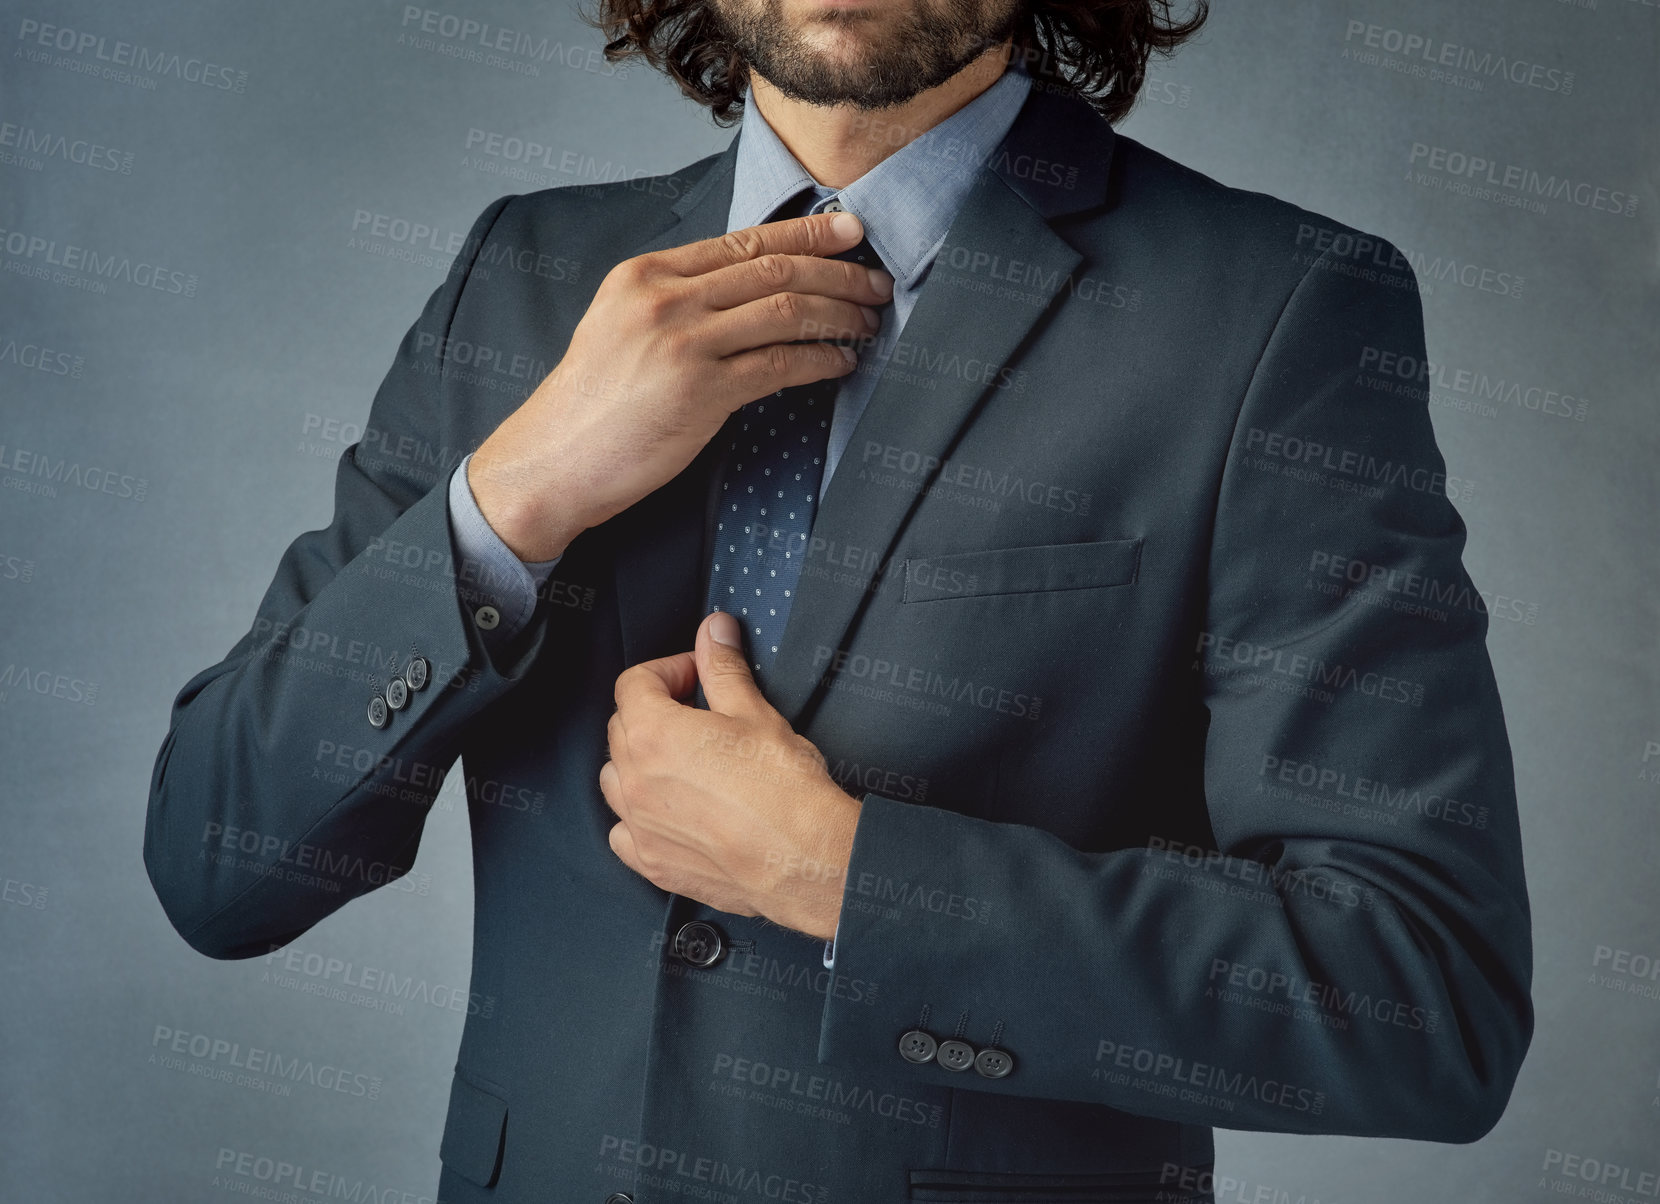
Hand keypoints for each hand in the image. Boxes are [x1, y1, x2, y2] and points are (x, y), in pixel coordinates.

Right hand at [467, 211, 893, 560]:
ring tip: (868, 324)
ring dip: (839, 316)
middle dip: (839, 272)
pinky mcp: (700, 390)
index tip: (851, 232)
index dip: (808, 234)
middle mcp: (664, 297)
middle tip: (877, 283)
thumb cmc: (591, 405)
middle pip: (775, 268)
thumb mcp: (622, 327)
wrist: (552, 460)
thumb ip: (676, 300)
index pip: (744, 241)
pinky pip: (782, 364)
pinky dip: (821, 361)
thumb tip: (749, 290)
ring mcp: (682, 341)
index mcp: (645, 274)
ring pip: (786, 310)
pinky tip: (840, 365)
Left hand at [598, 611, 861, 940]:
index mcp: (654, 735)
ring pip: (616, 779)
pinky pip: (623, 831)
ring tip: (683, 759)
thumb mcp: (755, 713)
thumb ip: (723, 669)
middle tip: (697, 710)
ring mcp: (640, 826)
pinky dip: (639, 815)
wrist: (805, 859)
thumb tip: (714, 635)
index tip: (695, 675)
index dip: (668, 670)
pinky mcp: (653, 863)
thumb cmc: (785, 793)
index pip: (634, 683)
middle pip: (621, 727)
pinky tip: (672, 808)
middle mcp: (636, 781)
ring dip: (640, 760)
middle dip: (654, 710)